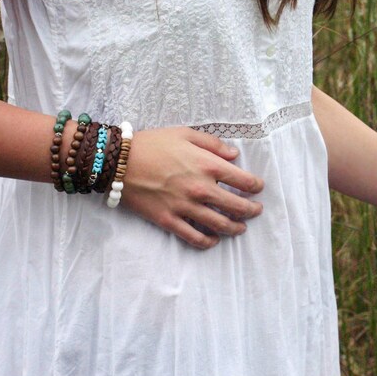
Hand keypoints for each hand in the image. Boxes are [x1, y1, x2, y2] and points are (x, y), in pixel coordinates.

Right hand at [120, 126, 264, 249]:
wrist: (118, 161)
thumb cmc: (152, 143)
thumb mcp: (185, 134)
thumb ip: (213, 144)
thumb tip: (234, 155)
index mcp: (208, 165)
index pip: (243, 181)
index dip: (256, 186)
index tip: (258, 188)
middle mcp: (201, 189)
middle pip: (236, 206)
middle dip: (251, 210)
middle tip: (256, 210)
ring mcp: (185, 207)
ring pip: (219, 225)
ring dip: (234, 228)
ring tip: (240, 228)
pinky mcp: (169, 220)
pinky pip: (194, 237)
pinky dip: (207, 242)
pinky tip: (213, 240)